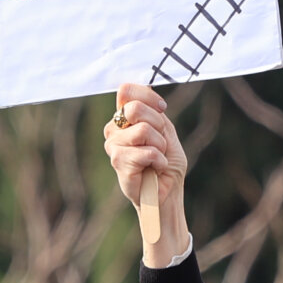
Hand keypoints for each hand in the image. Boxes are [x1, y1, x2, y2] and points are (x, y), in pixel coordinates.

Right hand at [103, 83, 189, 264]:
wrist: (168, 193)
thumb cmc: (167, 163)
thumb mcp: (166, 131)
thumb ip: (155, 112)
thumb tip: (146, 90)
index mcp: (124, 117)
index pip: (126, 90)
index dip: (148, 96)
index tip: (162, 109)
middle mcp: (114, 129)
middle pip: (134, 108)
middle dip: (158, 125)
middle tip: (161, 142)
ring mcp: (113, 146)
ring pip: (143, 130)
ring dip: (160, 146)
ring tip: (158, 159)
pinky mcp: (119, 164)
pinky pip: (146, 152)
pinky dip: (159, 161)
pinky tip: (155, 169)